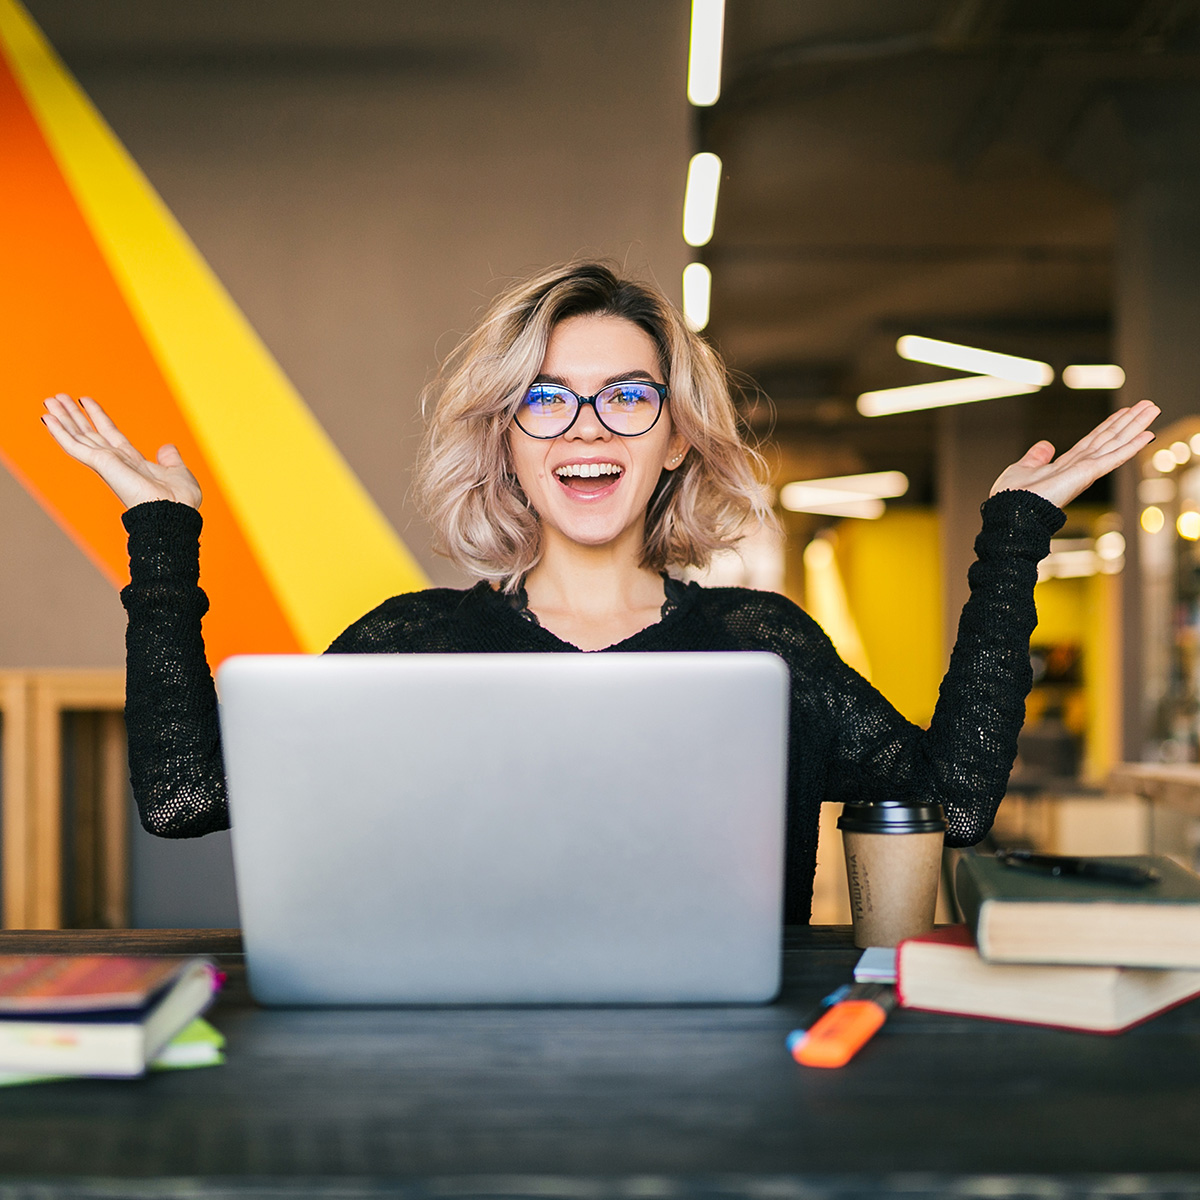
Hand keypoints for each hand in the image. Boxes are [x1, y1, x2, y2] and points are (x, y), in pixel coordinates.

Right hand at [41, 393, 201, 509]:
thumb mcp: (178, 471)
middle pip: (89, 433)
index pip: (110, 433)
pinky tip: (47, 418)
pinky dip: (60, 432)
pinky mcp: (101, 464)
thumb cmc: (180, 500)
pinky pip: (75, 446)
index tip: (85, 401)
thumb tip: (167, 448)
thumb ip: (170, 458)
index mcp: (133, 462)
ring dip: (62, 418)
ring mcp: (107, 463)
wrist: (175, 512)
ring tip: (49, 400)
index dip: (98, 417)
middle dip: (73, 415)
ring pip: (78, 436)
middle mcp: (117, 461)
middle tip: (57, 397)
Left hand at [989, 399, 1159, 508]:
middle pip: (1109, 439)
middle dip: (1129, 422)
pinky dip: (1130, 447)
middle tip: (1149, 405)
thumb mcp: (1023, 468)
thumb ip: (1036, 457)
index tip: (1124, 412)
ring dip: (1135, 426)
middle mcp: (1079, 467)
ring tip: (1152, 409)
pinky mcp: (1086, 475)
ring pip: (1115, 443)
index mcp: (1065, 465)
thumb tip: (1045, 445)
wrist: (1009, 511)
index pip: (1093, 441)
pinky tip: (1147, 435)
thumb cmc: (1011, 497)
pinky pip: (1112, 458)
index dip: (1109, 426)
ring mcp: (1084, 471)